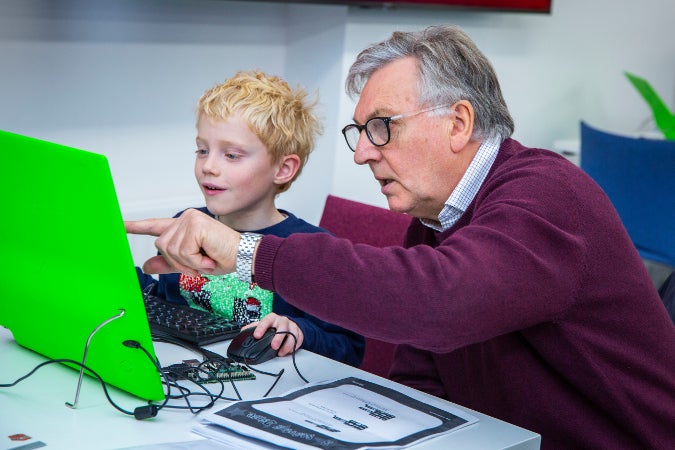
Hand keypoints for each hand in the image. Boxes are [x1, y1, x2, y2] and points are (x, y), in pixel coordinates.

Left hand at [124, 208, 239, 275]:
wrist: (242, 257)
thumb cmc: (221, 257)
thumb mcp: (190, 263)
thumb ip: (168, 263)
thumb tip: (146, 265)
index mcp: (182, 227)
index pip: (154, 225)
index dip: (135, 226)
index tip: (119, 224)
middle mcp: (184, 219)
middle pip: (161, 246)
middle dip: (178, 261)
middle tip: (199, 262)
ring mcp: (189, 220)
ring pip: (171, 250)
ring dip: (188, 262)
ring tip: (205, 258)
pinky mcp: (195, 225)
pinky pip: (183, 251)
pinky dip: (195, 260)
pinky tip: (208, 256)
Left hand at [246, 313, 303, 356]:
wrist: (288, 324)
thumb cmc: (274, 325)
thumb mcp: (264, 324)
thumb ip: (253, 327)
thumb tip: (243, 331)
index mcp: (272, 318)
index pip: (266, 321)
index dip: (261, 328)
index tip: (257, 335)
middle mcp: (283, 321)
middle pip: (282, 328)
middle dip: (278, 338)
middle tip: (274, 346)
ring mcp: (292, 327)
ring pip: (292, 335)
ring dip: (287, 345)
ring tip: (281, 353)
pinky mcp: (299, 333)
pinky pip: (298, 340)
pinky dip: (294, 347)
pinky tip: (288, 352)